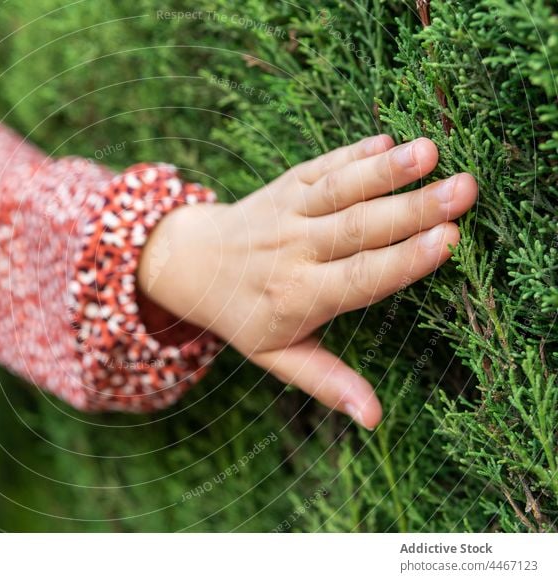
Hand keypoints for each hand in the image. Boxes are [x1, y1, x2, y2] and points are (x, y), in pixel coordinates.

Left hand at [138, 136, 477, 428]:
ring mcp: (287, 213)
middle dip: (413, 208)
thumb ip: (324, 382)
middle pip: (358, 228)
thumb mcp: (278, 356)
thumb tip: (372, 418)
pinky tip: (388, 141)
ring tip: (429, 152)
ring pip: (339, 190)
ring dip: (384, 170)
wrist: (192, 266)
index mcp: (298, 296)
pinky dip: (351, 153)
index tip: (448, 242)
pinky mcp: (285, 186)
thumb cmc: (244, 316)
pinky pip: (319, 168)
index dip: (405, 260)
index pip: (360, 278)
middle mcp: (293, 250)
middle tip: (465, 189)